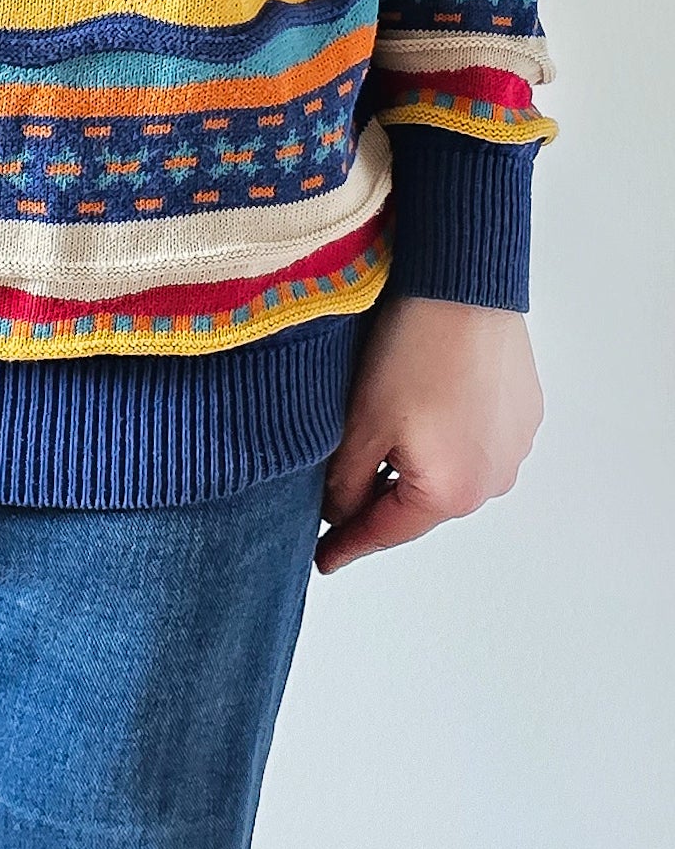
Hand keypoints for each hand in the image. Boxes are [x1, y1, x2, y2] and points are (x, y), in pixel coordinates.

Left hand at [315, 295, 541, 572]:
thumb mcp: (361, 423)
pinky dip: (447, 432)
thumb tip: (338, 514)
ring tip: (386, 425)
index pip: (385, 531)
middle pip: (419, 502)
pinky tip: (426, 400)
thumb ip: (345, 482)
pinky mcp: (525, 413)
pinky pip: (476, 438)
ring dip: (417, 459)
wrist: (464, 287)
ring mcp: (515, 447)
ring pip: (450, 470)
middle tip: (341, 482)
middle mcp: (492, 482)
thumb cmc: (412, 351)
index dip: (348, 546)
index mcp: (449, 493)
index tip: (322, 561)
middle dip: (381, 493)